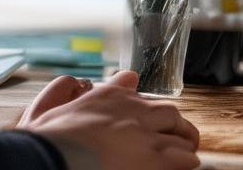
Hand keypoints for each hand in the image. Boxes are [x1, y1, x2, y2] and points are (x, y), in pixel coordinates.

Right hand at [19, 70, 199, 169]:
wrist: (61, 156)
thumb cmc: (55, 137)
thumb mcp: (62, 106)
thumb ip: (76, 89)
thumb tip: (93, 81)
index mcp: (109, 95)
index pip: (136, 89)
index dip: (143, 106)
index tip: (144, 116)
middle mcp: (133, 109)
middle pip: (169, 111)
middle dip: (174, 124)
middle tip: (173, 139)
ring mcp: (146, 133)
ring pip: (183, 134)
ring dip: (183, 145)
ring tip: (180, 157)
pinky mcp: (157, 158)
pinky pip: (187, 158)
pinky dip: (186, 163)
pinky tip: (178, 168)